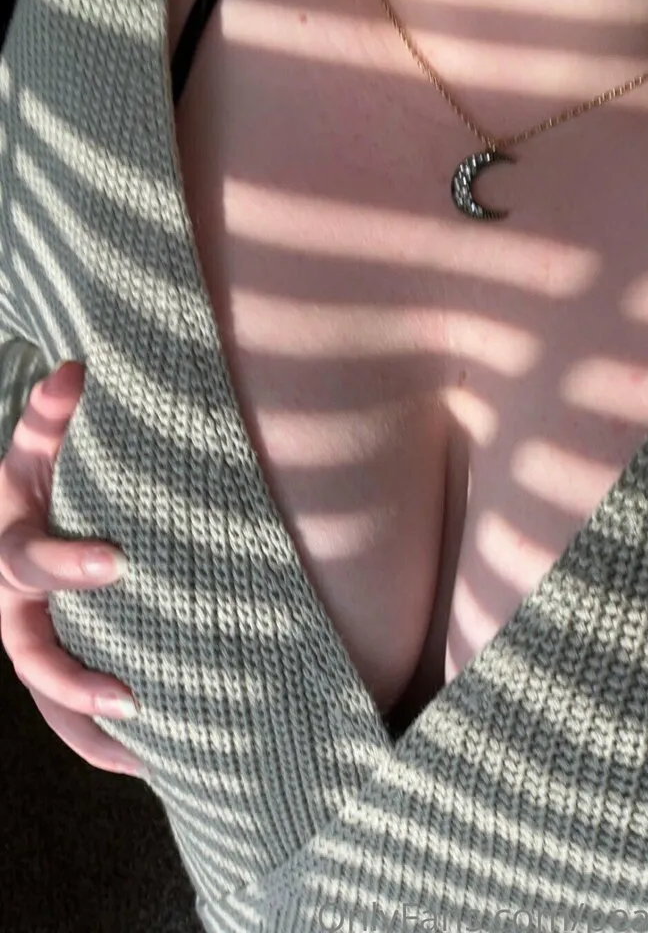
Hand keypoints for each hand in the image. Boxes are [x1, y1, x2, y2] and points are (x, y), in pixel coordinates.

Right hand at [0, 360, 145, 778]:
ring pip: (47, 698)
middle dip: (72, 677)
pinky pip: (69, 710)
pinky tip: (148, 761)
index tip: (116, 565)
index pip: (26, 563)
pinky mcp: (60, 653)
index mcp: (11, 543)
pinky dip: (99, 739)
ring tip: (142, 757)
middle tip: (128, 697)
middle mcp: (14, 602)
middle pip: (28, 651)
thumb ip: (51, 414)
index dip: (64, 565)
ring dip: (85, 729)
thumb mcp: (42, 443)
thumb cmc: (51, 470)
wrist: (33, 502)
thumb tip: (75, 371)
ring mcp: (33, 633)